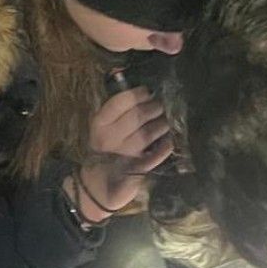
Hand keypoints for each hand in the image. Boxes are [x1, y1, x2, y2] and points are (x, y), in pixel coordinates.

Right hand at [75, 84, 173, 219]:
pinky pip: (156, 155)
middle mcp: (109, 137)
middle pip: (137, 116)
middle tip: (162, 107)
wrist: (96, 186)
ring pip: (148, 134)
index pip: (119, 103)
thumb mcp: (101, 130)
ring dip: (162, 125)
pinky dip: (165, 147)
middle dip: (154, 108)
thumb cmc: (102, 152)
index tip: (148, 92)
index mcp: (99, 124)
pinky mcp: (135, 169)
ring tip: (166, 122)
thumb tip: (128, 80)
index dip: (136, 95)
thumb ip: (116, 111)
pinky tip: (170, 142)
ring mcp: (123, 154)